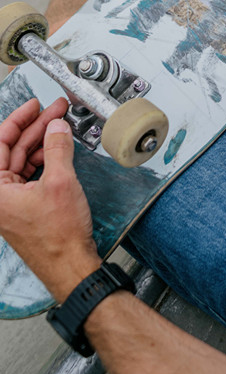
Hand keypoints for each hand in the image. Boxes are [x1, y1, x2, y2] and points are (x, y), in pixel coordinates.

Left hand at [0, 99, 100, 302]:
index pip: (1, 143)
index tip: (34, 106)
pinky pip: (31, 175)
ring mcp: (11, 203)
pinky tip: (59, 149)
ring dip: (42, 143)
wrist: (71, 267)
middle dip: (36, 128)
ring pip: (23, 161)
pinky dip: (45, 160)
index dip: (18, 119)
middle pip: (12, 150)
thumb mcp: (60, 182)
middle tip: (55, 111)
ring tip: (61, 127)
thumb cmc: (58, 238)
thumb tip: (56, 127)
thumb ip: (57, 148)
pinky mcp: (25, 208)